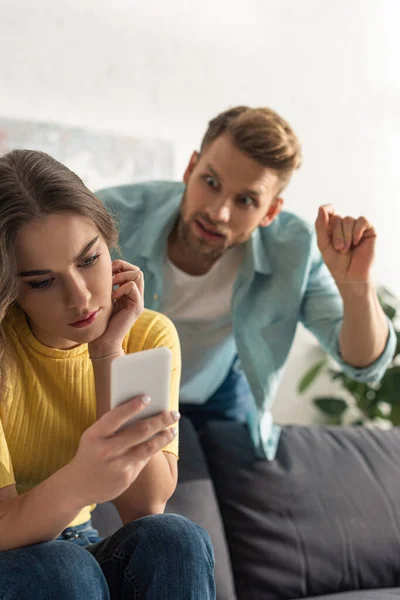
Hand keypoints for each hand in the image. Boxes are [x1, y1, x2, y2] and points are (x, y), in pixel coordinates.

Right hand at [65, 396, 179, 504]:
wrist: (76, 486)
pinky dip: (153, 449)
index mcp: (95, 435)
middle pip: (140, 431)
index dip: (133, 406)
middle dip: (160, 420)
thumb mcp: (93, 436)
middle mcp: (106, 450)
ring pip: (147, 448)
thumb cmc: (90, 453)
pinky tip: (161, 442)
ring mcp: (116, 465)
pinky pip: (144, 460)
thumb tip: (143, 412)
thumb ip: (113, 426)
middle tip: (173, 413)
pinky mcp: (125, 478)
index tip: (148, 398)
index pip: (116, 416)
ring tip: (173, 430)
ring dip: (163, 437)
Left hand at [89, 260, 143, 357]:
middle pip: (136, 270)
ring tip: (112, 286)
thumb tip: (102, 270)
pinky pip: (132, 287)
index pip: (131, 269)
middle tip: (110, 279)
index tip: (107, 274)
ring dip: (122, 276)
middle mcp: (136, 296)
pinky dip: (121, 288)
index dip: (119, 266)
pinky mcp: (137, 307)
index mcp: (128, 293)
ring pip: (138, 274)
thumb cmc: (100, 321)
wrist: (104, 341)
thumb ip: (107, 286)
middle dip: (122, 268)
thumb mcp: (103, 298)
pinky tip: (113, 297)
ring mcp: (138, 301)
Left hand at [315, 205, 375, 282]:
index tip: (328, 211)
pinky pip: (362, 220)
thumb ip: (321, 227)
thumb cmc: (336, 263)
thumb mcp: (324, 245)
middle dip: (336, 234)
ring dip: (345, 236)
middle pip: (337, 218)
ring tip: (346, 249)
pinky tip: (356, 241)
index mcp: (331, 228)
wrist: (351, 277)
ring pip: (348, 219)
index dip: (326, 209)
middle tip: (339, 249)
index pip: (328, 211)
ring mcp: (357, 227)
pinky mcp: (369, 230)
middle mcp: (344, 226)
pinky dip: (357, 230)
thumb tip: (321, 208)